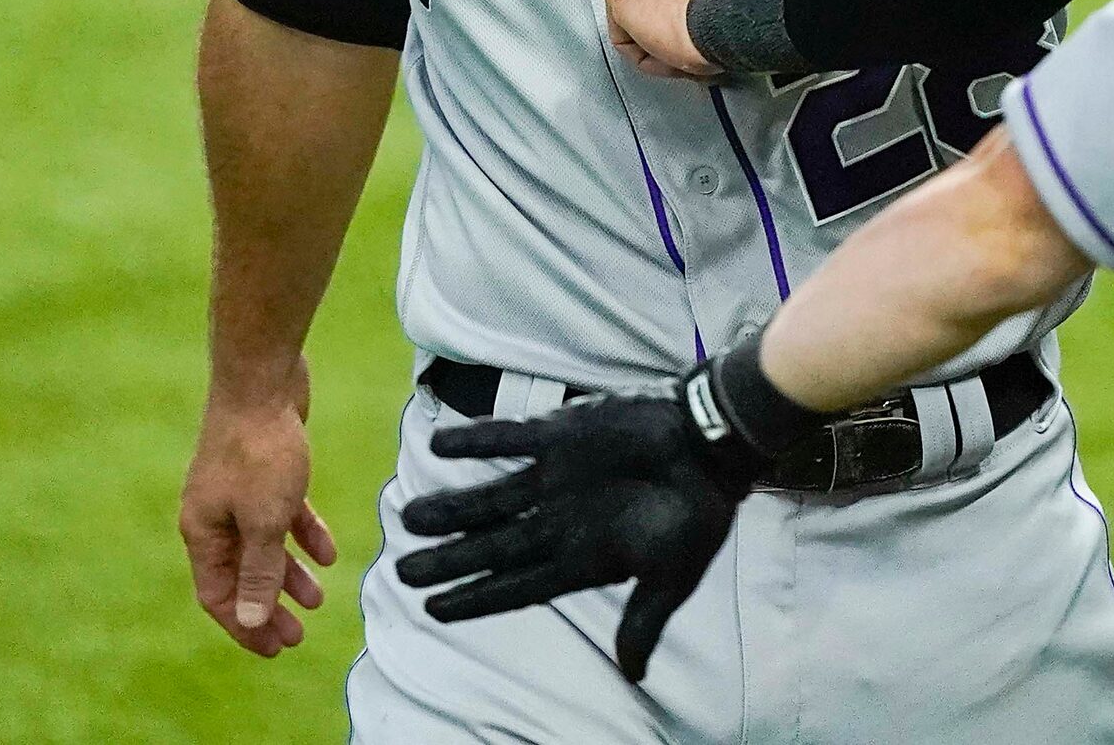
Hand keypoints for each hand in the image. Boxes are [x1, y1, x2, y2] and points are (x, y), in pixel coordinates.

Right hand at [179, 356, 338, 657]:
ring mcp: (236, 493)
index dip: (245, 625)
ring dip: (287, 574)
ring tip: (317, 599)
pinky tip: (327, 553)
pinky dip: (301, 533)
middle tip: (297, 635)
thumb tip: (249, 619)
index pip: (218, 595)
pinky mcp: (262, 471)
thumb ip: (258, 571)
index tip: (276, 648)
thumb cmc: (259, 451)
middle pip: (240, 574)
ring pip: (262, 545)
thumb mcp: (264, 520)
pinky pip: (280, 514)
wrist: (262, 380)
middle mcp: (213, 516)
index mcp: (202, 532)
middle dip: (268, 605)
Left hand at [396, 393, 750, 680]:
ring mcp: (555, 478)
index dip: (475, 598)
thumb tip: (632, 675)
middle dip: (447, 560)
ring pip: (489, 497)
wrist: (712, 445)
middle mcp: (557, 521)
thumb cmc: (697, 514)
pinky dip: (475, 443)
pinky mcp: (561, 436)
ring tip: (408, 518)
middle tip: (401, 571)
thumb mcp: (673, 577)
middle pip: (490, 546)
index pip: (515, 587)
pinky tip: (439, 447)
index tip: (433, 610)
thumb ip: (643, 620)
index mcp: (580, 559)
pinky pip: (508, 440)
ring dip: (450, 507)